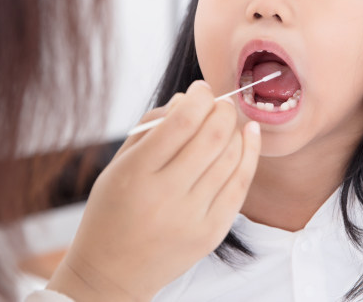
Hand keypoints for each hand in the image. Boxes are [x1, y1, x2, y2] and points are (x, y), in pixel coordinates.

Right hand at [47, 80, 260, 300]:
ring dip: (236, 129)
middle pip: (213, 136)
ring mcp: (192, 217)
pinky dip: (249, 155)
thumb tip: (189, 99)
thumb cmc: (112, 210)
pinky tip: (249, 136)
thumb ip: (151, 126)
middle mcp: (166, 195)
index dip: (200, 96)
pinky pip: (240, 186)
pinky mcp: (211, 233)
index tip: (201, 88)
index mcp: (136, 173)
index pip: (182, 121)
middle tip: (221, 101)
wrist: (112, 273)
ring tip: (231, 119)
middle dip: (223, 109)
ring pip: (230, 158)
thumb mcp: (119, 164)